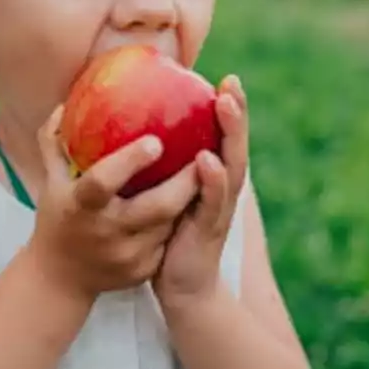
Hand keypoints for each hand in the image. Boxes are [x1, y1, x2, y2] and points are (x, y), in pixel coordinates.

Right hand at [26, 105, 200, 302]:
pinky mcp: (142, 271)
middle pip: (155, 207)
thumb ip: (54, 142)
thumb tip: (64, 104)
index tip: (157, 140)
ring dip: (188, 199)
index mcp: (78, 206)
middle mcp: (104, 233)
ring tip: (205, 171)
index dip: (129, 161)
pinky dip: (179, 220)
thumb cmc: (57, 217)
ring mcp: (126, 256)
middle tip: (204, 152)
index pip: (102, 181)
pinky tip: (192, 201)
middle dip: (185, 181)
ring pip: (170, 223)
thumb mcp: (50, 181)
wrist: (59, 279)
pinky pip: (168, 240)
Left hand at [153, 74, 248, 307]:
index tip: (225, 77)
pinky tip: (205, 161)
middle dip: (235, 114)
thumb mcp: (167, 197)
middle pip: (234, 146)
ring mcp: (219, 211)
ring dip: (229, 136)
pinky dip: (211, 180)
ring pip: (230, 168)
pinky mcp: (208, 232)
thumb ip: (162, 168)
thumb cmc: (167, 239)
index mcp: (212, 181)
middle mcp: (222, 191)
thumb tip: (132, 132)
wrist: (182, 291)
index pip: (223, 138)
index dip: (228, 109)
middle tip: (231, 83)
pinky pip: (210, 203)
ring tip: (224, 105)